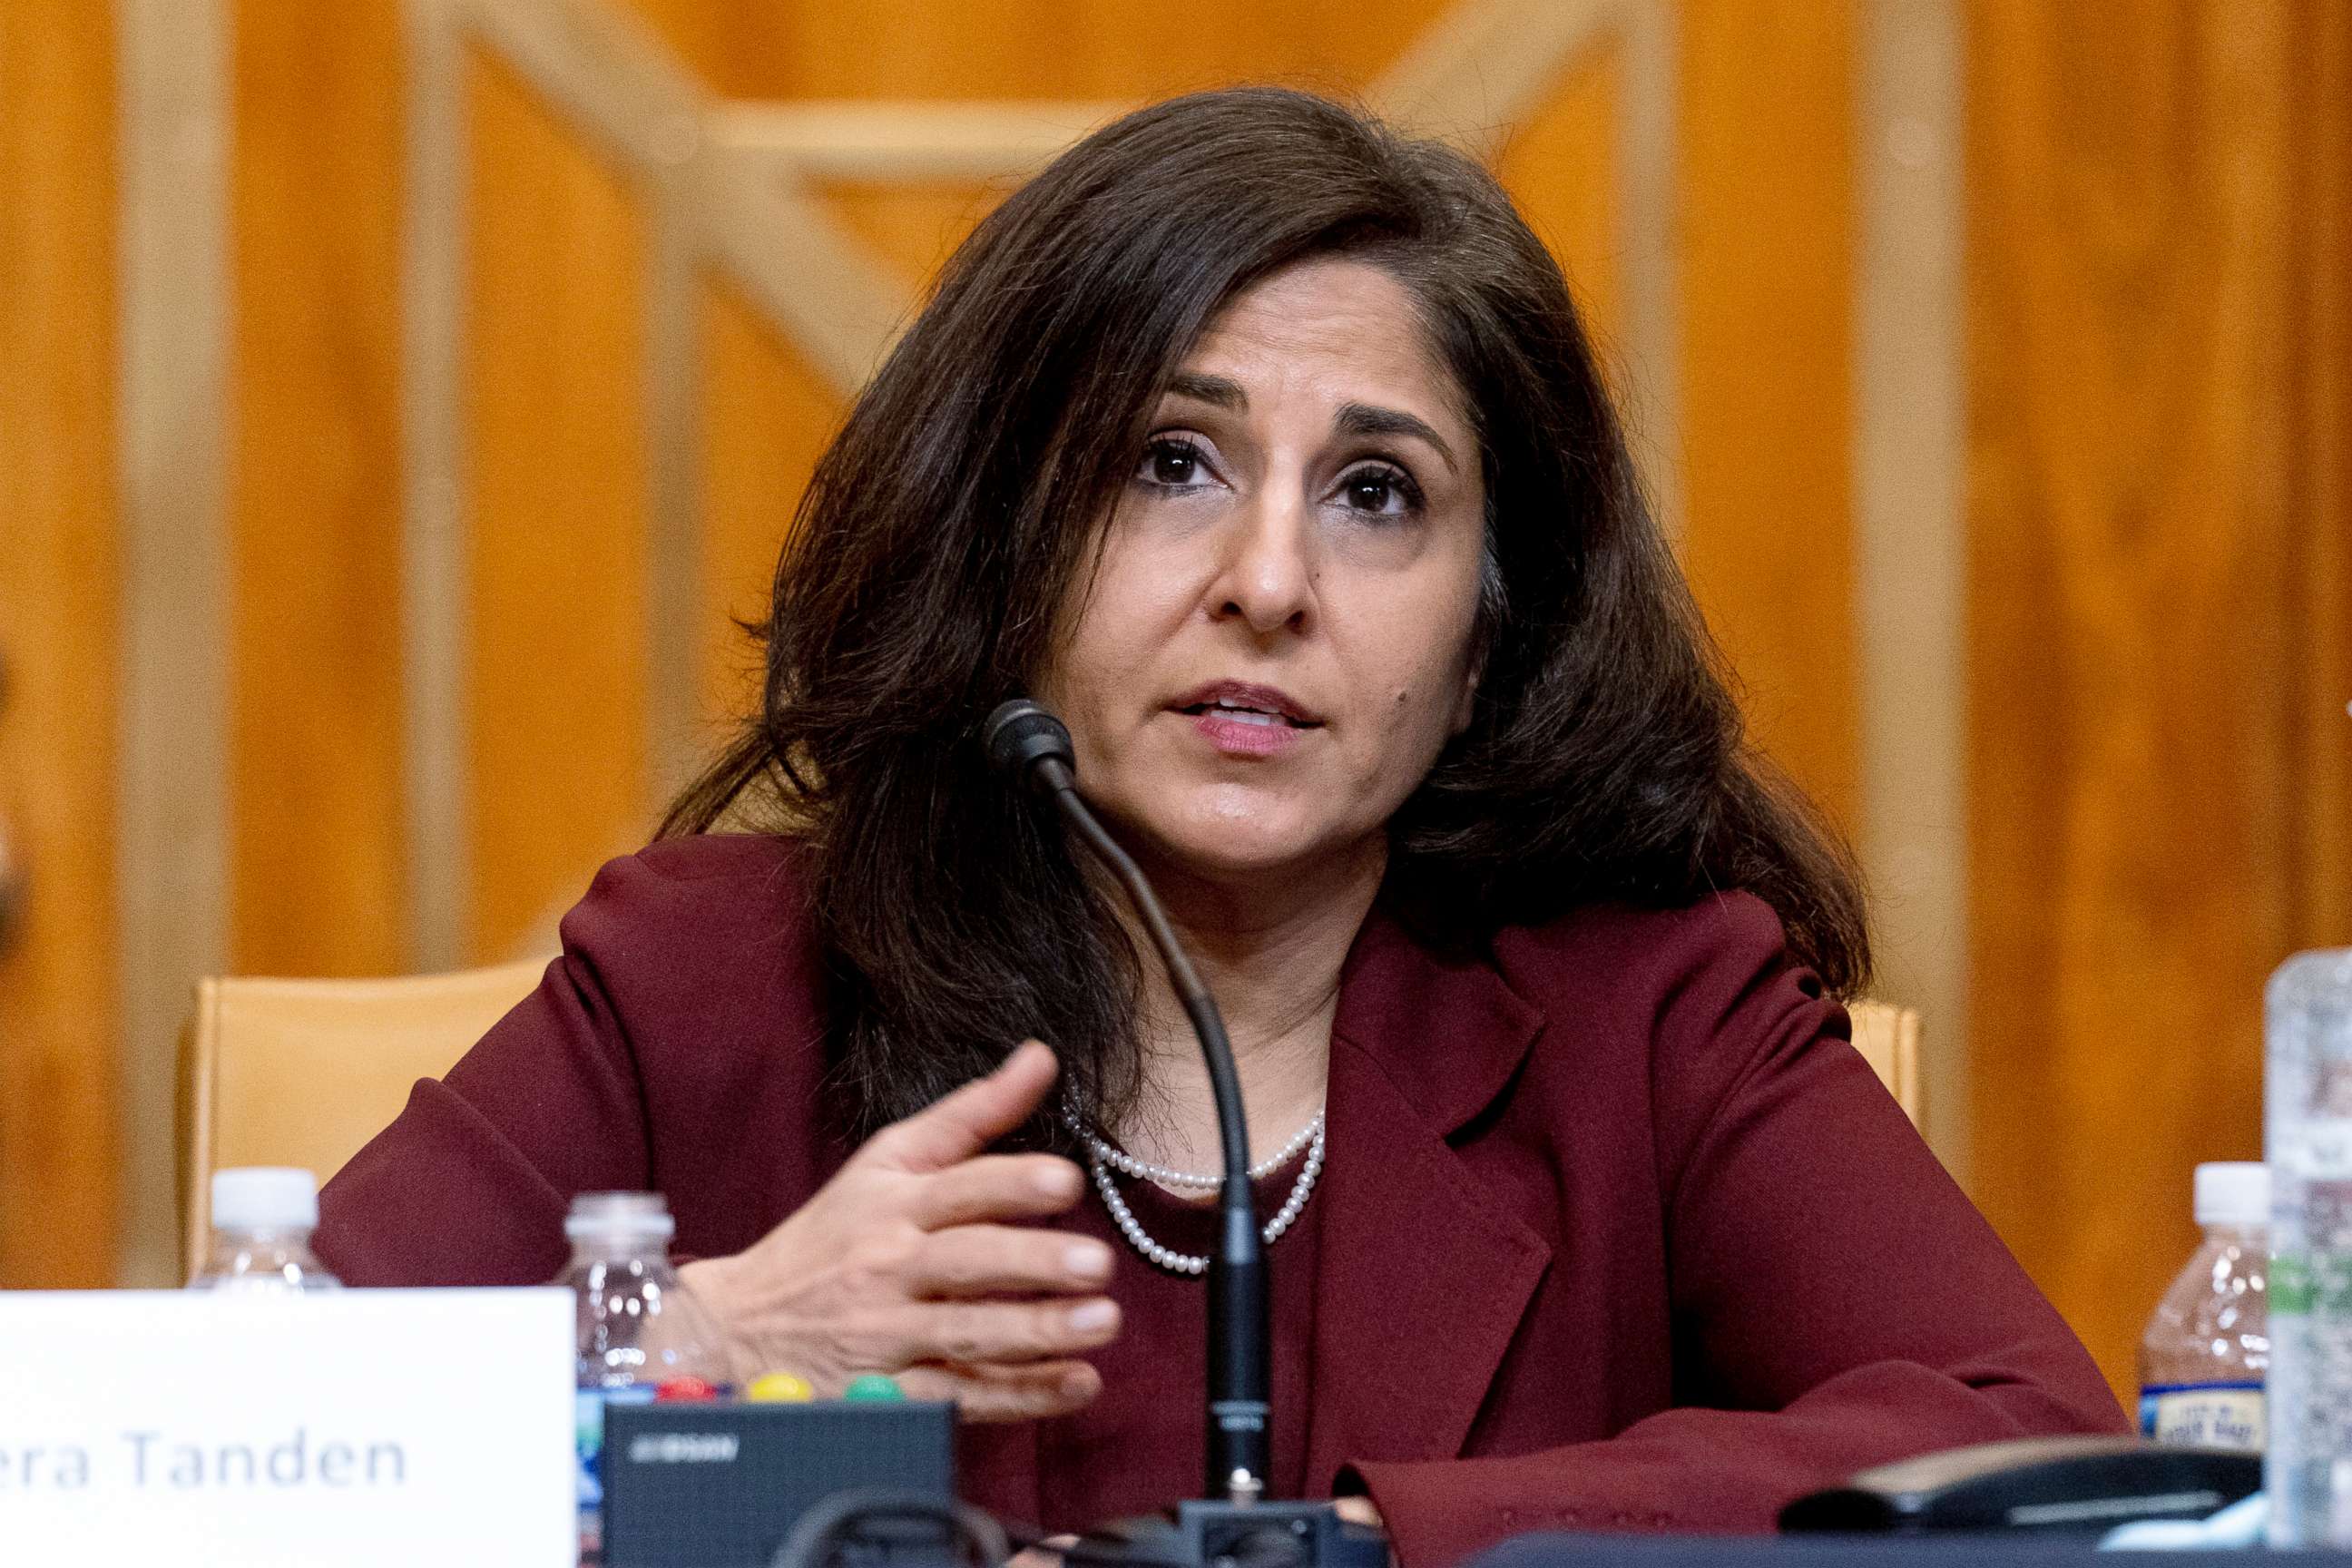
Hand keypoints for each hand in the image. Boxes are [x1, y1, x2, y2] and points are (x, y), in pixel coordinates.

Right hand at [681, 1040, 1118, 1419]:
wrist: (737, 1327)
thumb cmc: (829, 1238)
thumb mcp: (887, 1162)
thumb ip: (971, 1113)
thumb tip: (1043, 1056)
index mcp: (893, 1203)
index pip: (958, 1188)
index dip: (1011, 1183)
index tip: (1065, 1181)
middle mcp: (890, 1267)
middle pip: (968, 1263)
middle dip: (1033, 1262)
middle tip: (1095, 1262)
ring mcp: (888, 1335)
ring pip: (969, 1334)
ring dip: (1039, 1332)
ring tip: (1103, 1321)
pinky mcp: (890, 1397)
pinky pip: (962, 1397)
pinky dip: (1021, 1395)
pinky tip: (1076, 1383)